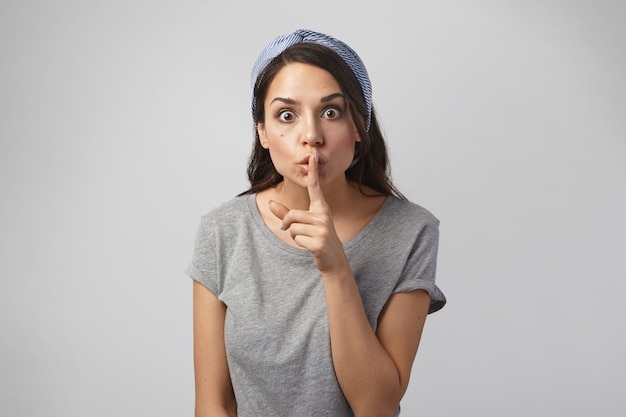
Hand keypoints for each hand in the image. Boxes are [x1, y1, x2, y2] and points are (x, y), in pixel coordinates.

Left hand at [269, 153, 347, 271]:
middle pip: (293, 214)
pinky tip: (310, 246)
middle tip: (295, 231)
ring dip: (294, 236)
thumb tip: (270, 203)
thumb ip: (286, 213)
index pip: (315, 187)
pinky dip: (299, 244)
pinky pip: (297, 238)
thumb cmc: (317, 237)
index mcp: (321, 208)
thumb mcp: (303, 224)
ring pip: (293, 228)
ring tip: (307, 239)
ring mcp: (323, 229)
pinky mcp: (319, 242)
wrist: (333, 258)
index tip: (312, 156)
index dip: (313, 172)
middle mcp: (323, 215)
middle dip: (288, 224)